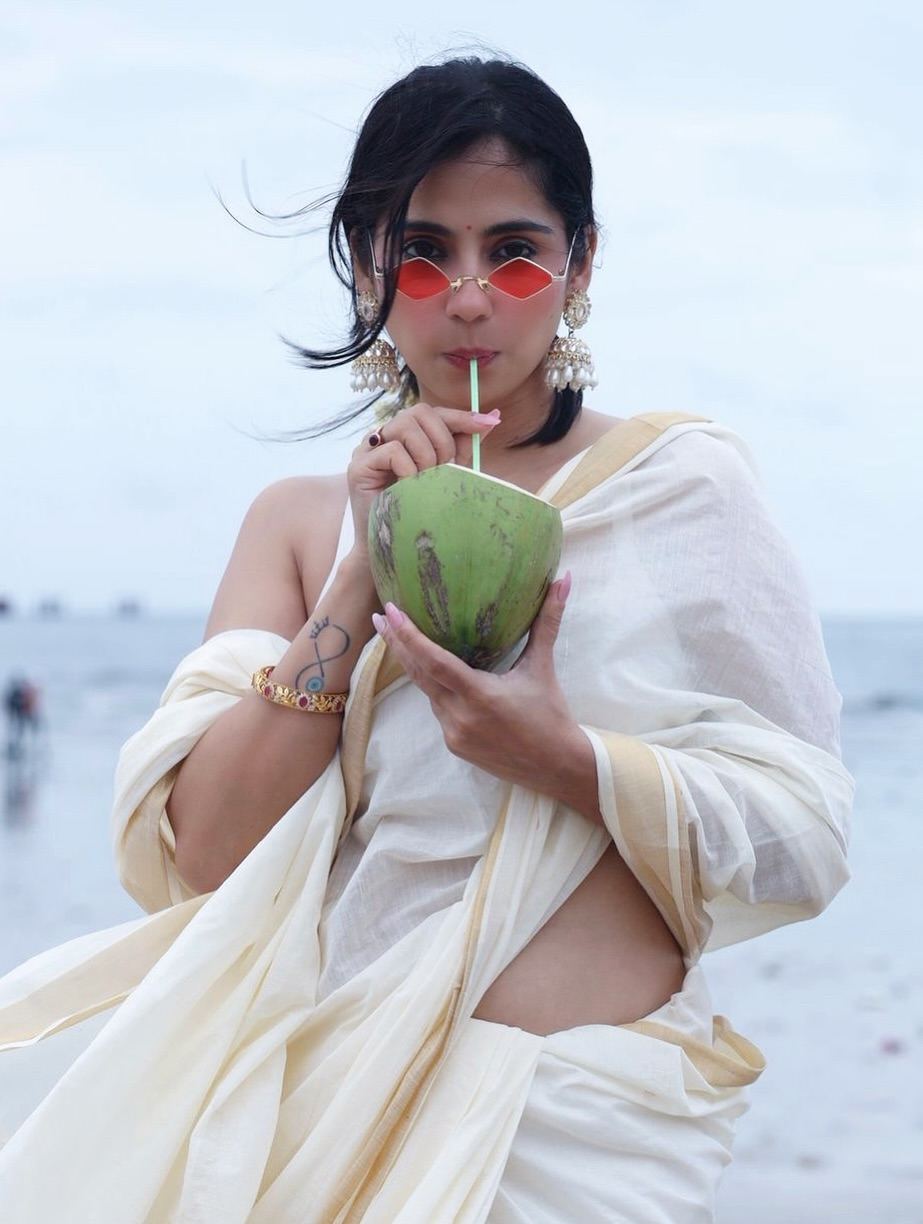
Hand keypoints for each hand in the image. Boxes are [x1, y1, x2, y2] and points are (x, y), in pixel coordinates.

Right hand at [346, 402, 500, 565]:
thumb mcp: (452, 473)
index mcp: (404, 437)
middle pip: (419, 412)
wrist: (396, 550)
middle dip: (443, 440)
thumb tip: (493, 417)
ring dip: (426, 455)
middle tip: (446, 470)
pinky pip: (392, 450)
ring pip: (404, 426)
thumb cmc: (423, 512)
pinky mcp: (358, 466)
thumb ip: (466, 446)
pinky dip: (408, 469)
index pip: (432, 412)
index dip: (460, 416)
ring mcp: (367, 450)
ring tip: (426, 481)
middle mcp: (384, 437)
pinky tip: (408, 488)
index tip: (486, 424)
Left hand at [371, 573, 579, 798]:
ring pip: (427, 692)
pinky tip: (436, 674)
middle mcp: (460, 716)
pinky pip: (438, 710)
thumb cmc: (552, 714)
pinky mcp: (454, 745)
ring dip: (416, 666)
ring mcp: (453, 734)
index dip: (408, 636)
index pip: (433, 662)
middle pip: (417, 674)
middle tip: (380, 616)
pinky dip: (436, 689)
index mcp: (479, 695)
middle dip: (396, 644)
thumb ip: (549, 621)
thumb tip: (564, 579)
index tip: (390, 610)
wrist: (557, 766)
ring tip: (401, 638)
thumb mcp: (544, 667)